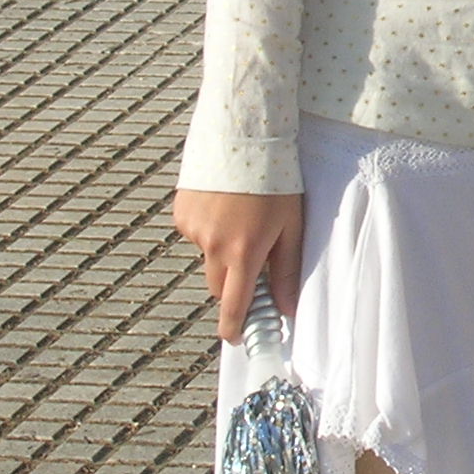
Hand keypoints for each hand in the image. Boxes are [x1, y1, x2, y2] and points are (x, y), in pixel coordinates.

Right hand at [170, 189, 304, 342]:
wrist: (245, 134)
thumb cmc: (277, 178)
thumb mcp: (292, 226)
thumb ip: (287, 271)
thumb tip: (287, 309)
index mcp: (243, 253)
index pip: (234, 305)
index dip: (234, 327)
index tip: (237, 338)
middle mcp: (213, 246)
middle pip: (217, 285)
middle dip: (232, 284)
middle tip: (251, 263)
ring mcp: (193, 228)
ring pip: (206, 256)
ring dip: (221, 250)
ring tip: (241, 217)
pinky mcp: (181, 211)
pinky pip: (195, 232)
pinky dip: (208, 227)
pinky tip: (224, 204)